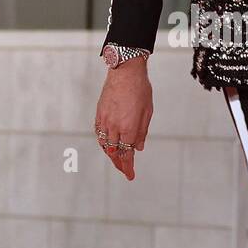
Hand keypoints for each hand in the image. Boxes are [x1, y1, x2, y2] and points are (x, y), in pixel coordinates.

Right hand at [94, 58, 152, 179]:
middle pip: (114, 152)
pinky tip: (107, 146)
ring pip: (105, 145)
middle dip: (120, 165)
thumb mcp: (147, 112)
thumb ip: (142, 132)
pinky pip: (99, 134)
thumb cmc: (140, 89)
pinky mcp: (99, 114)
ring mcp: (105, 121)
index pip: (127, 154)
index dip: (128, 167)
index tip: (130, 175)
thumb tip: (138, 148)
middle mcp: (114, 127)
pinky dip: (103, 143)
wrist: (125, 72)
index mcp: (128, 128)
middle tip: (125, 172)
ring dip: (111, 155)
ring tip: (117, 161)